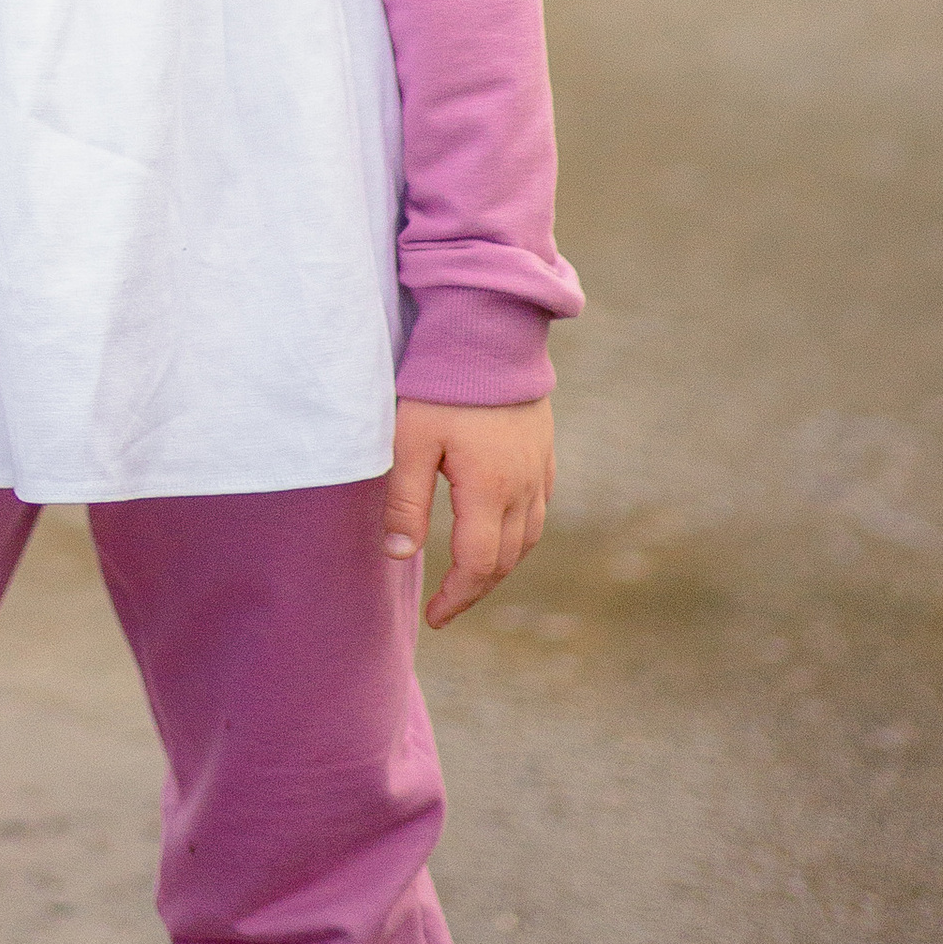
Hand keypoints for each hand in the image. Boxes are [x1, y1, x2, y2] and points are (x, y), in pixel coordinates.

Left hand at [385, 396, 553, 627]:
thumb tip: (399, 557)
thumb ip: (404, 500)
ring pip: (528, 536)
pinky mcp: (543, 447)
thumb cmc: (443, 381)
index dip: (457, 596)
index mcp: (489, 490)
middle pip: (507, 558)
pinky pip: (539, 506)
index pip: (478, 565)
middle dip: (477, 587)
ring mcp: (538, 467)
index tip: (435, 617)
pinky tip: (503, 527)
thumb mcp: (411, 439)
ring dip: (501, 563)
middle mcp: (523, 486)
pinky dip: (521, 531)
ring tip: (472, 573)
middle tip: (449, 603)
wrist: (490, 327)